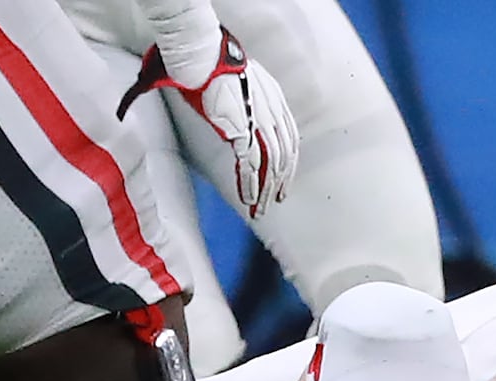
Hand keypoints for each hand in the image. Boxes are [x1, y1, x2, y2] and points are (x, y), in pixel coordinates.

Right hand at [118, 28, 298, 218]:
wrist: (205, 56)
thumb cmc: (216, 66)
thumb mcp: (243, 84)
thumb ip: (248, 103)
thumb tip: (240, 119)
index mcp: (277, 103)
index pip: (290, 143)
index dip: (288, 166)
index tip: (283, 181)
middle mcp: (273, 116)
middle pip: (283, 158)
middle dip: (279, 184)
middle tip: (274, 202)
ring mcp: (260, 124)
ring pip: (270, 166)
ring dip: (265, 191)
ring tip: (259, 208)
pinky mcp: (243, 131)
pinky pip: (251, 165)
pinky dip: (250, 185)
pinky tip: (248, 199)